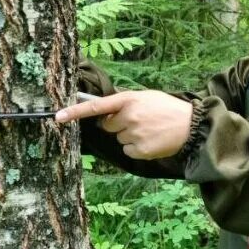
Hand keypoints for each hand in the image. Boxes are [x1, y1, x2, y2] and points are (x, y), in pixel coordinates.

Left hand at [55, 91, 192, 159]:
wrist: (191, 126)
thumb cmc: (168, 109)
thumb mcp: (146, 97)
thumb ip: (125, 102)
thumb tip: (105, 114)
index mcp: (129, 99)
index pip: (95, 106)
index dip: (75, 112)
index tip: (57, 117)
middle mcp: (129, 116)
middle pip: (108, 126)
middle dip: (118, 125)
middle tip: (139, 121)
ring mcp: (134, 134)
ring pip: (119, 139)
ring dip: (130, 136)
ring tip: (150, 130)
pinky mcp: (140, 150)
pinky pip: (128, 151)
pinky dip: (137, 148)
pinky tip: (151, 141)